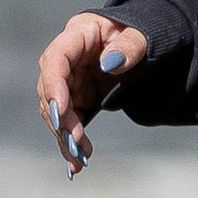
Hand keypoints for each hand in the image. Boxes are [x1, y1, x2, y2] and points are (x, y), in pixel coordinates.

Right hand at [35, 12, 147, 175]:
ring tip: (78, 160)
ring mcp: (71, 79)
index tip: (59, 111)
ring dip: (65, 135)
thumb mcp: (142, 36)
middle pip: (52, 89)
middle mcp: (67, 57)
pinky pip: (69, 121)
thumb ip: (129, 47)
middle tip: (74, 143)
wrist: (145, 42)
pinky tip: (77, 164)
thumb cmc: (142, 33)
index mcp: (78, 33)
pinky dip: (72, 141)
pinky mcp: (78, 97)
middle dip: (60, 118)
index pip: (56, 59)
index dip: (54, 85)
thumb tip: (111, 63)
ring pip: (56, 110)